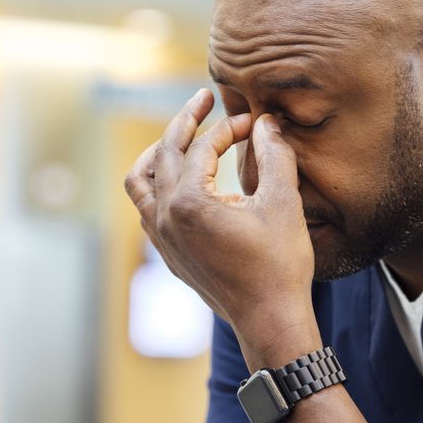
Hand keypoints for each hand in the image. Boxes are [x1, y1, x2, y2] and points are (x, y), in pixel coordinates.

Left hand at [123, 89, 320, 365]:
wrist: (269, 321)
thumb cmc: (280, 265)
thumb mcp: (283, 203)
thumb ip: (274, 154)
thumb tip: (266, 121)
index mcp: (189, 203)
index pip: (201, 148)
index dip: (227, 128)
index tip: (251, 121)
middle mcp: (165, 218)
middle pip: (163, 155)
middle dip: (184, 124)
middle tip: (203, 101)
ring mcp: (162, 240)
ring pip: (139, 184)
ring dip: (156, 155)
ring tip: (175, 138)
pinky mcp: (168, 256)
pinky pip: (146, 211)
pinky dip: (156, 187)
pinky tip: (178, 183)